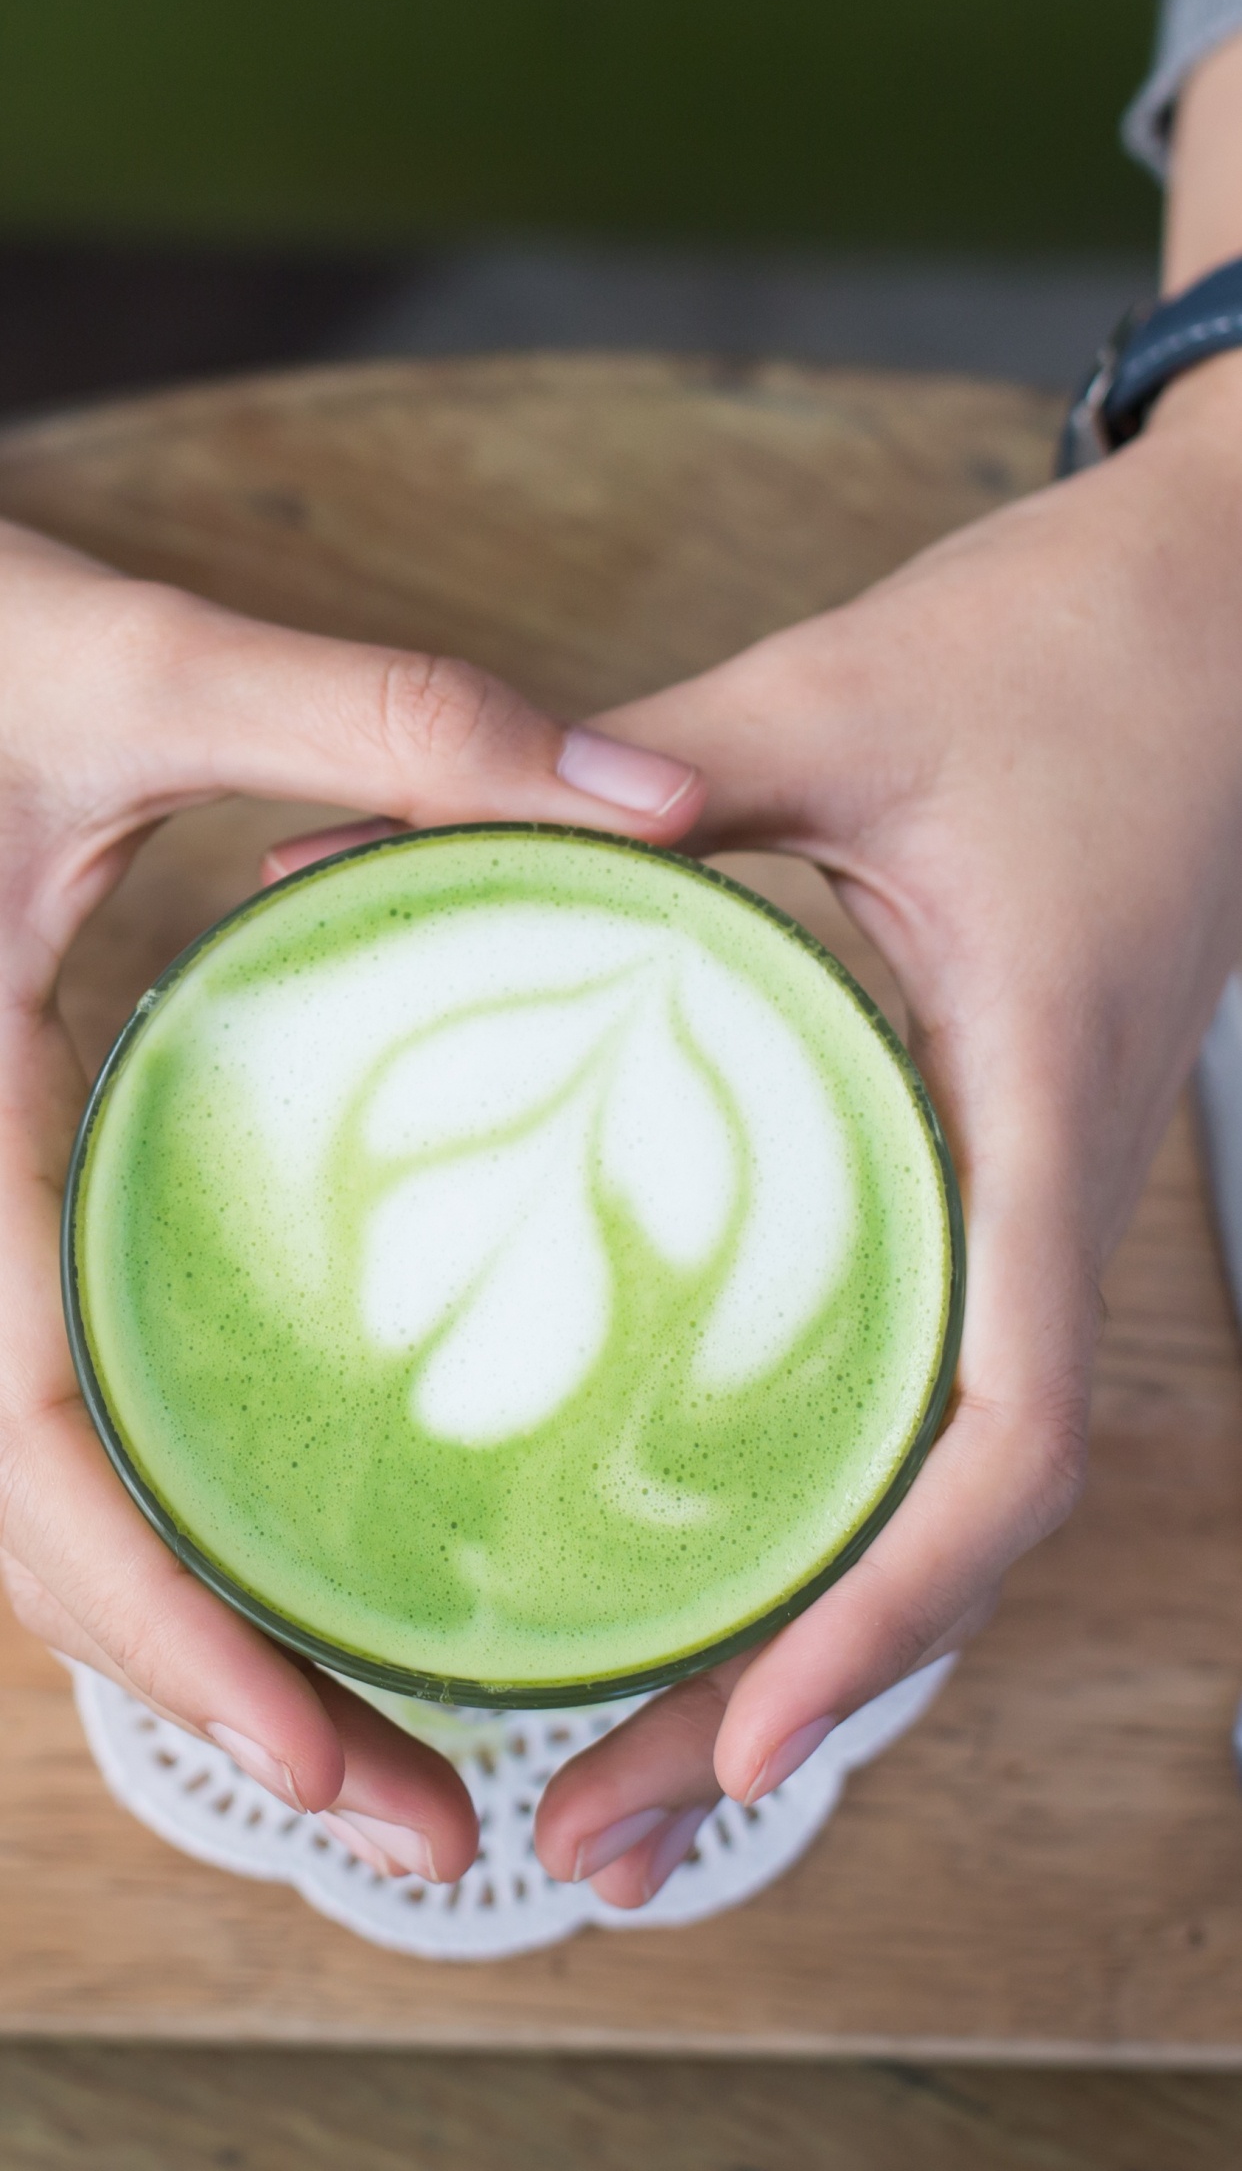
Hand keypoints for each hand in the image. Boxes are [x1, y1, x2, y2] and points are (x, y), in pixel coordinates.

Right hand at [0, 519, 700, 1881]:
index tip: (329, 1752)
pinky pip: (74, 1397)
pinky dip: (180, 1515)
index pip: (27, 1438)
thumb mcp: (143, 668)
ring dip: (201, 1635)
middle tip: (429, 1827)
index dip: (166, 1621)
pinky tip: (313, 1548)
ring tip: (394, 1756)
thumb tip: (652, 807)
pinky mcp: (11, 1196)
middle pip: (44, 1532)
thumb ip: (385, 723)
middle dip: (216, 1699)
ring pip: (55, 1489)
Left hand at [533, 380, 1241, 1904]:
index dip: (886, 1610)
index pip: (1008, 1432)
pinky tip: (709, 1535)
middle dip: (799, 1701)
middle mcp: (1052, 1189)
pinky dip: (837, 1501)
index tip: (741, 1741)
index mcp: (1036, 1103)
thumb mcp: (837, 700)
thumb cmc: (1067, 650)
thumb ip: (638, 771)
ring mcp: (1039, 1191)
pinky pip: (936, 1378)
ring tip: (632, 1758)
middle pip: (964, 1529)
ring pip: (949, 1480)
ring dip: (814, 1632)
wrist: (1219, 612)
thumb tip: (385, 852)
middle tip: (601, 1835)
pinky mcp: (1001, 1158)